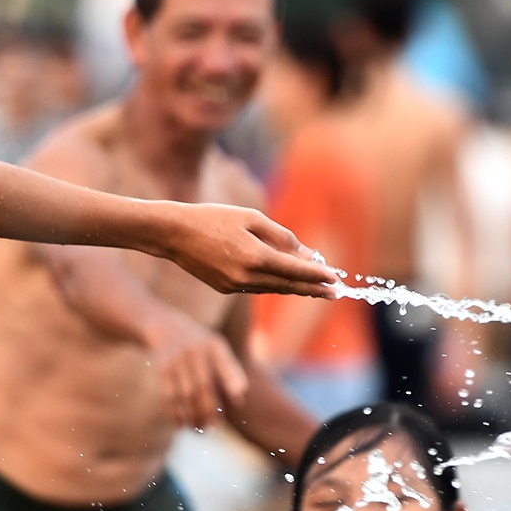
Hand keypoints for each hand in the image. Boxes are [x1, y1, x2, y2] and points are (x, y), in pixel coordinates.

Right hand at [143, 307, 248, 429]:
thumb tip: (239, 401)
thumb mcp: (217, 350)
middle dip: (210, 410)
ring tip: (200, 429)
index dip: (233, 381)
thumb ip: (230, 372)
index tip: (239, 399)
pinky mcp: (162, 369)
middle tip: (214, 427)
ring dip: (193, 415)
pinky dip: (175, 413)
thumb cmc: (201, 346)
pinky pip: (169, 396)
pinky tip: (181, 425)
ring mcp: (177, 359)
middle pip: (204, 386)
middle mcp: (195, 351)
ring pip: (186, 395)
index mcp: (214, 346)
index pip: (225, 364)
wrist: (167, 328)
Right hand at [155, 202, 336, 295]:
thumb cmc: (214, 218)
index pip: (296, 270)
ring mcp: (236, 286)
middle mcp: (247, 277)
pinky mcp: (227, 289)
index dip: (318, 275)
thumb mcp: (251, 218)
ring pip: (275, 289)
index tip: (337, 279)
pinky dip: (276, 284)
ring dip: (297, 288)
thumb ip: (282, 236)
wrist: (174, 234)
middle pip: (289, 286)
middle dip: (314, 288)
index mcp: (256, 257)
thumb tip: (307, 254)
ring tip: (318, 287)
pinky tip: (288, 282)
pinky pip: (259, 288)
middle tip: (336, 292)